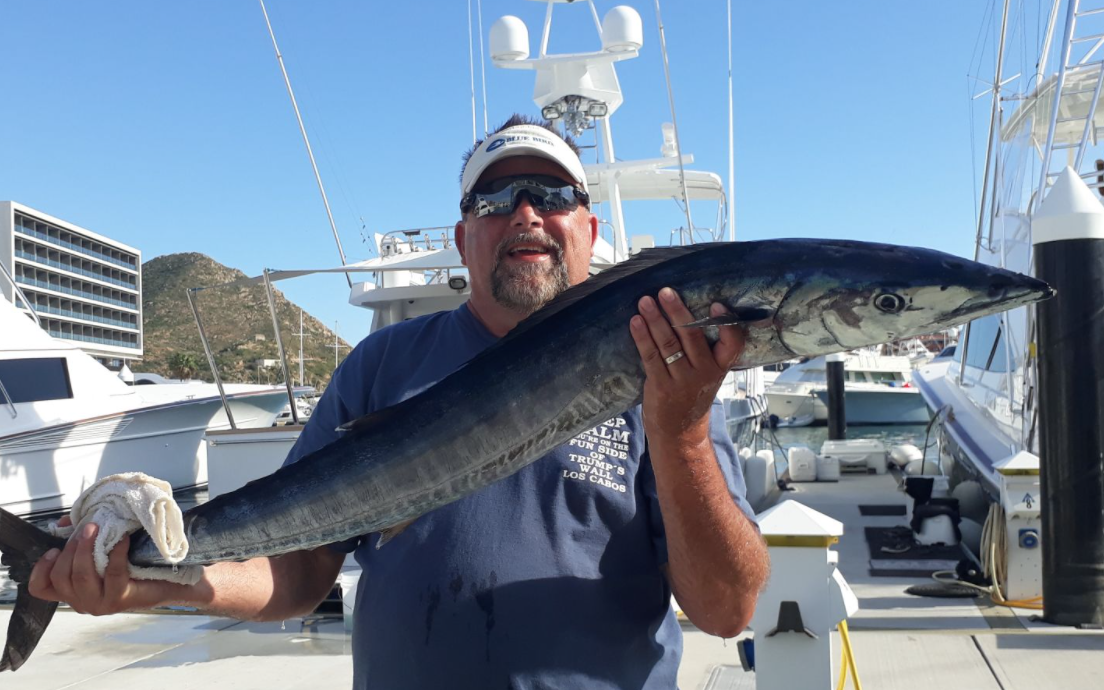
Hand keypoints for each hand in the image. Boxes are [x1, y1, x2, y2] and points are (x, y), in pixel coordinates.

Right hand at [28, 519, 171, 614]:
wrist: (165, 581)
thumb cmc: (132, 564)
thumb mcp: (100, 550)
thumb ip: (79, 538)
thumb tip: (64, 522)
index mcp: (73, 590)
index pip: (41, 588)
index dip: (41, 569)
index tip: (53, 549)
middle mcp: (82, 601)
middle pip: (62, 577)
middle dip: (71, 549)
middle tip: (87, 528)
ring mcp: (99, 604)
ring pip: (82, 577)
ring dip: (86, 549)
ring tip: (96, 529)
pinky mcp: (119, 600)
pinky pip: (112, 573)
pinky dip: (116, 553)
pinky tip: (122, 540)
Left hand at [629, 287, 743, 441]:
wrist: (680, 433)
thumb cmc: (692, 395)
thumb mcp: (708, 375)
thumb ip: (703, 350)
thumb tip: (682, 311)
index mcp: (719, 367)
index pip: (732, 344)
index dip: (726, 323)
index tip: (716, 304)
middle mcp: (704, 372)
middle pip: (691, 335)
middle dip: (677, 310)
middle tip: (665, 291)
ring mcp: (682, 380)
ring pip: (669, 343)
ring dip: (655, 319)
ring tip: (645, 301)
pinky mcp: (661, 386)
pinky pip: (650, 356)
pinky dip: (642, 337)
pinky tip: (635, 322)